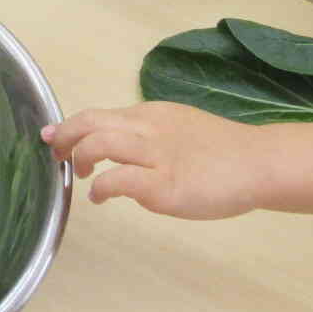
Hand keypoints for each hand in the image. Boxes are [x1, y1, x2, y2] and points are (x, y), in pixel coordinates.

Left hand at [43, 105, 312, 219]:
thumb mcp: (180, 128)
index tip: (53, 135)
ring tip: (83, 174)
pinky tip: (101, 197)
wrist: (259, 163)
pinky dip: (102, 188)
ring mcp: (156, 155)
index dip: (71, 124)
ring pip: (100, 144)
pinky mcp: (165, 185)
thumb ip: (150, 135)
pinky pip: (120, 180)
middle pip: (91, 122)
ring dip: (81, 158)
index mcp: (152, 114)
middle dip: (65, 137)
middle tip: (57, 155)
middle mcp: (149, 128)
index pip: (101, 114)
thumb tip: (122, 151)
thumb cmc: (224, 151)